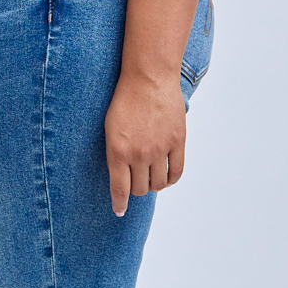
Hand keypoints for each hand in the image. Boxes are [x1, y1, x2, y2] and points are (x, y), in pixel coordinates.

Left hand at [104, 70, 185, 215]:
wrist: (148, 77)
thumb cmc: (126, 99)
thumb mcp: (110, 127)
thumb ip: (116, 153)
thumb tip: (122, 177)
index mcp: (117, 151)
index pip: (120, 190)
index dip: (120, 204)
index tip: (119, 210)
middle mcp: (138, 154)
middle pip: (140, 189)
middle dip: (136, 188)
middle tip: (136, 181)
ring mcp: (159, 149)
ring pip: (158, 184)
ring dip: (153, 184)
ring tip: (150, 175)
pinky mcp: (177, 142)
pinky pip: (176, 173)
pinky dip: (170, 180)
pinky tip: (165, 176)